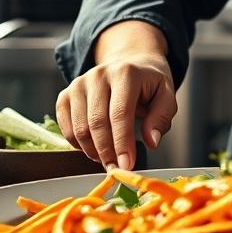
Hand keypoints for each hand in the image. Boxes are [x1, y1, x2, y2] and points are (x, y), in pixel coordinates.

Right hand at [56, 21, 177, 170]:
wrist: (129, 63)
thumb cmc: (148, 83)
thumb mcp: (165, 94)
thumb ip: (161, 117)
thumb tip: (150, 141)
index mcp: (125, 73)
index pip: (120, 113)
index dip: (122, 143)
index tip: (127, 165)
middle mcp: (98, 75)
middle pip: (97, 123)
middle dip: (107, 152)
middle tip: (117, 169)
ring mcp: (78, 84)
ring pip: (80, 128)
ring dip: (93, 151)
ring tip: (109, 159)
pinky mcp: (66, 95)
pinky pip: (67, 128)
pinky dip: (78, 145)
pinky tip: (94, 149)